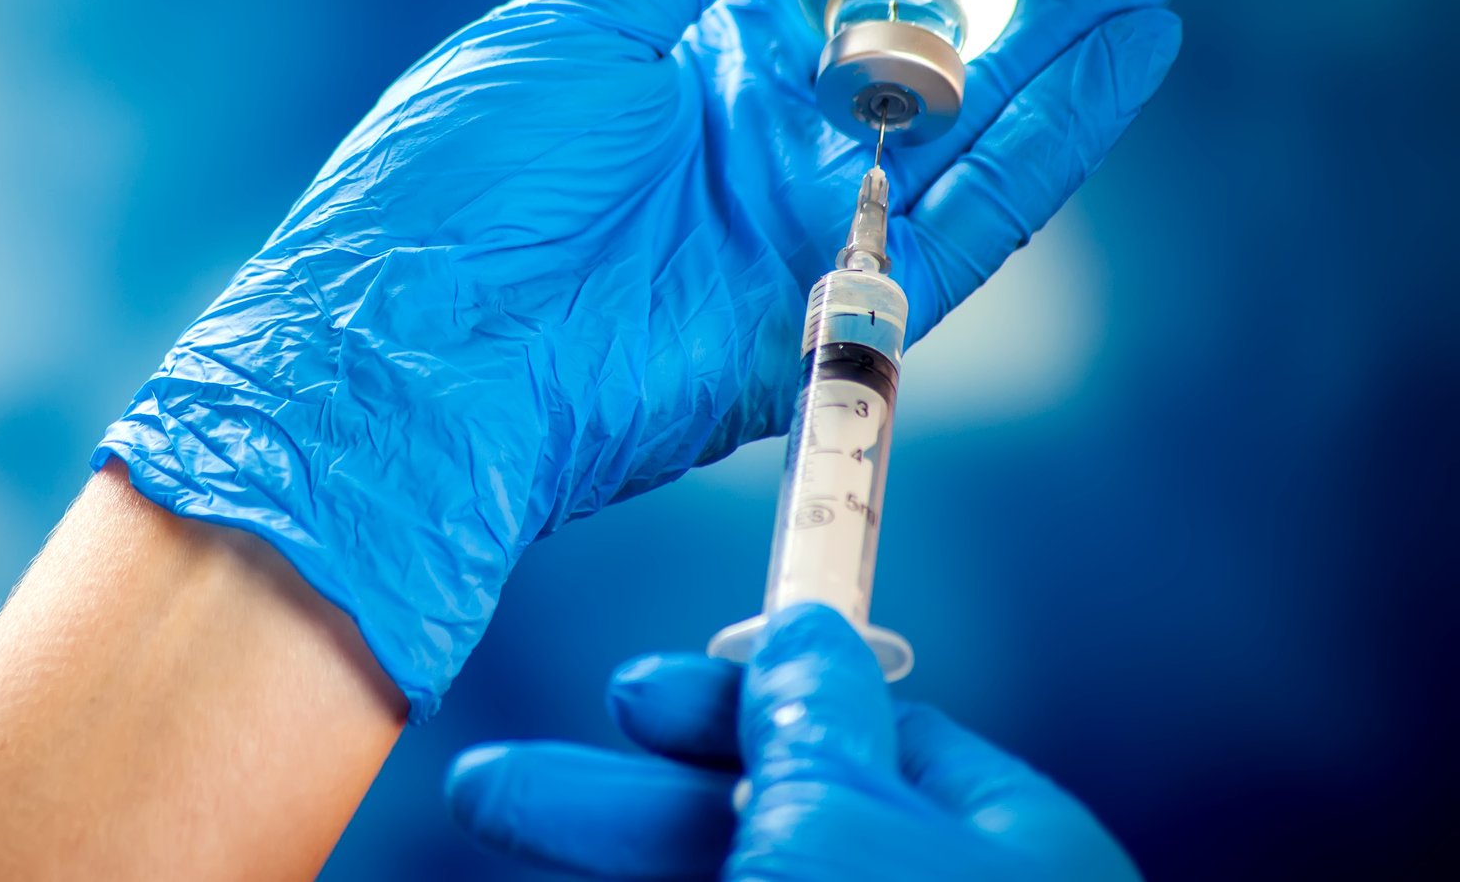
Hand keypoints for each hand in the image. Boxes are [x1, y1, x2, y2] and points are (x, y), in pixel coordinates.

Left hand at [98, 0, 1248, 715]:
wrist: (409, 363)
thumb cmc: (460, 180)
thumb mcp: (593, 11)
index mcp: (709, 38)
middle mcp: (779, 119)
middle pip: (956, 1)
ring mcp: (815, 211)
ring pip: (990, 91)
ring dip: (1098, 1)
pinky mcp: (838, 304)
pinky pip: (973, 213)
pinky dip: (1054, 131)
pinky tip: (1135, 42)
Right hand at [446, 604, 1139, 880]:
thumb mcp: (841, 829)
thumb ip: (808, 726)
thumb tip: (806, 635)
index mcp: (1005, 851)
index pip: (863, 737)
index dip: (738, 704)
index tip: (630, 697)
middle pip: (763, 832)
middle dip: (617, 810)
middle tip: (493, 790)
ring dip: (607, 874)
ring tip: (489, 848)